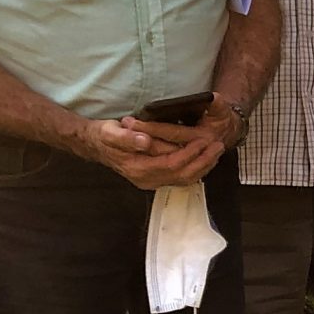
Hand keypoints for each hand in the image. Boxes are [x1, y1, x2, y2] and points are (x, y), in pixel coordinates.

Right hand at [94, 114, 222, 188]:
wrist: (95, 144)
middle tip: (218, 146)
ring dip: (203, 166)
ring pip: (183, 179)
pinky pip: (180, 178)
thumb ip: (127, 137)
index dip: (189, 153)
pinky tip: (205, 159)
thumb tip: (145, 141)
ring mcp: (151, 181)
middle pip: (182, 175)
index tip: (203, 141)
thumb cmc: (104, 135)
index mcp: (138, 168)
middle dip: (203, 161)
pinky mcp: (155, 178)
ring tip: (217, 152)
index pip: (171, 164)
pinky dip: (195, 169)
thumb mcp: (111, 132)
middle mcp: (146, 179)